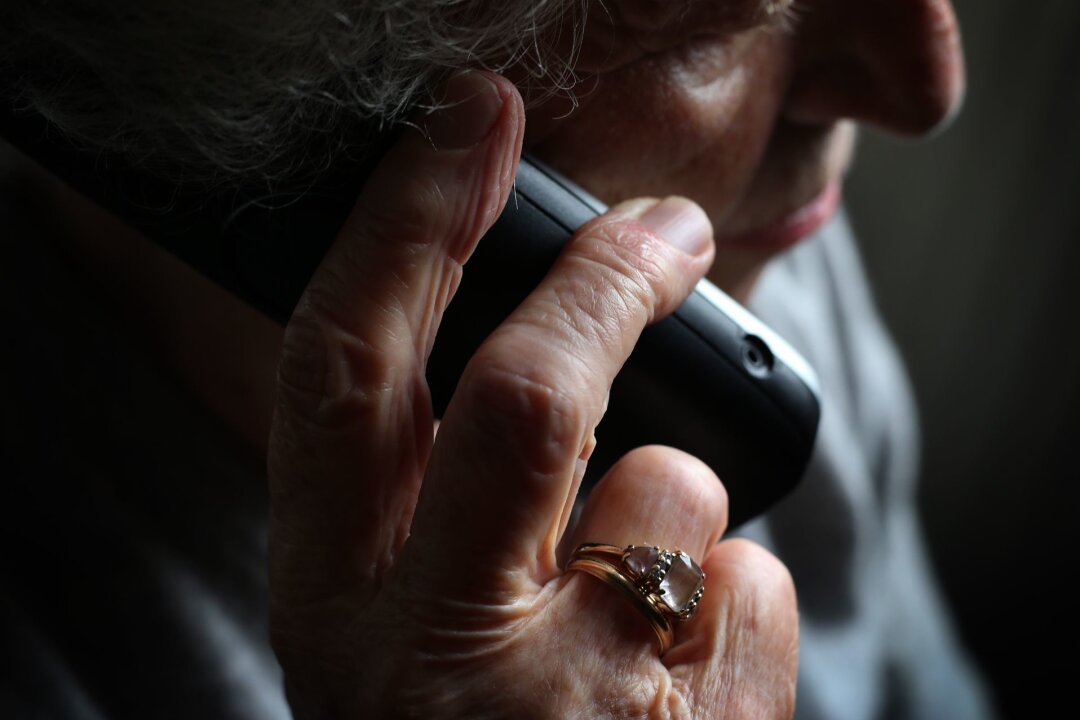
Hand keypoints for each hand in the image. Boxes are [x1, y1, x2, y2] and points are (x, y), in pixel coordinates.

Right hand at [267, 71, 797, 718]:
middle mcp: (422, 662)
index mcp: (331, 606)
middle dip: (598, 279)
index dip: (403, 227)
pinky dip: (737, 594)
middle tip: (665, 227)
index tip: (467, 126)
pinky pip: (753, 579)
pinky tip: (686, 675)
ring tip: (638, 592)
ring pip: (671, 487)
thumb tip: (537, 345)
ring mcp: (561, 711)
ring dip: (675, 500)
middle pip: (518, 396)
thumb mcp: (397, 623)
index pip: (343, 373)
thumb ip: (428, 497)